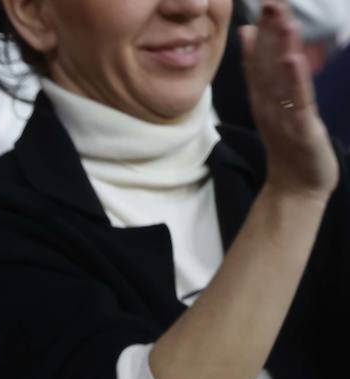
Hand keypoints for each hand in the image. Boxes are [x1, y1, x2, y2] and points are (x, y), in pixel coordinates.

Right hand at [241, 1, 338, 200]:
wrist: (295, 188)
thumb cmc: (289, 145)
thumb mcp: (275, 105)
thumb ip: (262, 72)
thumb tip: (250, 35)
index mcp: (264, 98)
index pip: (260, 60)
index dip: (263, 31)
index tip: (264, 4)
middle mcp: (269, 104)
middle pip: (267, 63)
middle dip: (271, 32)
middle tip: (270, 2)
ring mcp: (282, 116)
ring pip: (280, 79)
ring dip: (280, 49)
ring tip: (282, 22)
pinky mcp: (300, 129)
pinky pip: (296, 101)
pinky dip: (293, 81)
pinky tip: (292, 60)